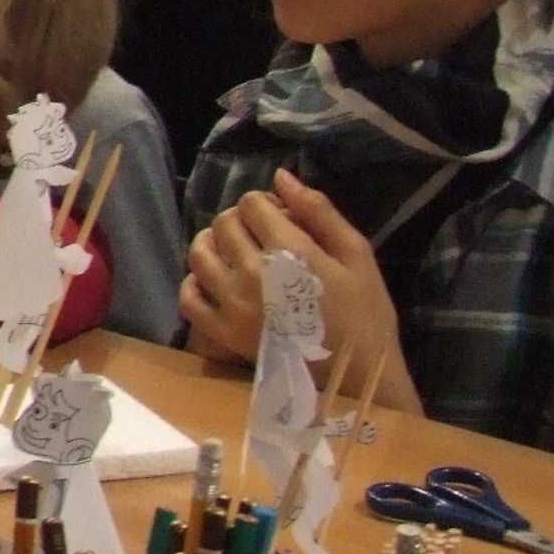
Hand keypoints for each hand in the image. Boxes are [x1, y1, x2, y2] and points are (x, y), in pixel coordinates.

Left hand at [181, 171, 414, 401]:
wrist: (357, 378)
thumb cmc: (365, 315)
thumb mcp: (357, 255)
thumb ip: (319, 211)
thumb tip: (282, 175)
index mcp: (289, 250)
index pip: (252, 203)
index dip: (265, 204)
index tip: (279, 218)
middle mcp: (252, 273)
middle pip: (223, 223)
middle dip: (240, 221)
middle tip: (260, 236)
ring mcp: (231, 304)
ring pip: (199, 254)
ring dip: (213, 244)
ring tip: (234, 254)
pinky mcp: (221, 333)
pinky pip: (188, 297)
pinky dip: (195, 283)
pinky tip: (216, 283)